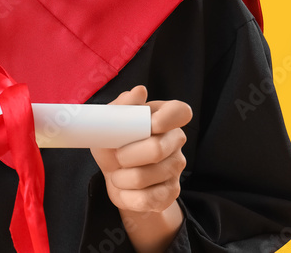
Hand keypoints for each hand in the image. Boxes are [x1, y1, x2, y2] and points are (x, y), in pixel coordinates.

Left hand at [91, 86, 191, 214]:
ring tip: (117, 173)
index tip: (150, 126)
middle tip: (117, 156)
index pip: (181, 111)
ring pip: (146, 176)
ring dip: (121, 177)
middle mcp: (176, 140)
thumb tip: (139, 91)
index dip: (166, 119)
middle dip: (126, 155)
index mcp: (164, 116)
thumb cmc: (114, 142)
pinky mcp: (171, 193)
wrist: (116, 176)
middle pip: (157, 149)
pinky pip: (146, 199)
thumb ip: (121, 106)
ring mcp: (176, 167)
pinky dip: (126, 196)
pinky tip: (124, 189)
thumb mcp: (109, 122)